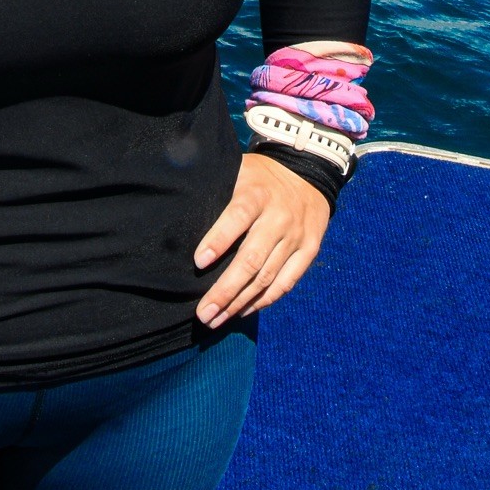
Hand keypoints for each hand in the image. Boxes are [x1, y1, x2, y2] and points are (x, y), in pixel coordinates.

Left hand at [193, 153, 329, 324]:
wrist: (309, 171)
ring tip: (216, 319)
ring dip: (240, 302)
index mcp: (257, 194)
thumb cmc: (260, 176)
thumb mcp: (238, 169)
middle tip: (203, 313)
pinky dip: (264, 300)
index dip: (218, 240)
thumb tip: (180, 207)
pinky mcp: (309, 251)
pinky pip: (286, 283)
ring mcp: (296, 237)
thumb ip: (217, 188)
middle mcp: (279, 217)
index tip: (198, 262)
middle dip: (225, 289)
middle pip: (251, 258)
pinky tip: (243, 311)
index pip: (237, 217)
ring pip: (267, 277)